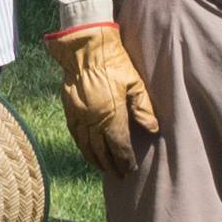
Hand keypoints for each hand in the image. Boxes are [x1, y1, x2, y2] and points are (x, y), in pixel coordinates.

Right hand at [49, 23, 157, 175]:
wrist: (85, 46)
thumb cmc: (114, 61)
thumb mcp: (135, 83)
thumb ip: (143, 108)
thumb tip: (152, 129)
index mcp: (111, 115)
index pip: (118, 146)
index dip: (124, 160)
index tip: (130, 168)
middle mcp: (93, 119)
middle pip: (101, 151)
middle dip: (110, 165)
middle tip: (118, 175)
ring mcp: (78, 114)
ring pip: (85, 145)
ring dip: (94, 159)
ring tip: (102, 167)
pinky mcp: (69, 107)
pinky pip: (74, 133)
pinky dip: (81, 145)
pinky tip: (86, 149)